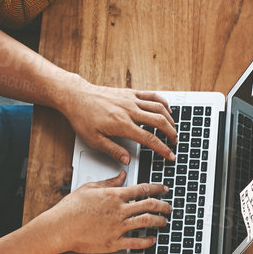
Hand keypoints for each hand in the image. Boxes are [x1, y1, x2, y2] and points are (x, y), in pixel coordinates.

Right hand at [49, 170, 171, 253]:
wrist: (60, 228)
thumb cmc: (71, 209)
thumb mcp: (90, 188)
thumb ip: (109, 182)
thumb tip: (121, 175)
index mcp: (114, 195)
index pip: (142, 189)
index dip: (157, 188)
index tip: (164, 189)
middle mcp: (119, 210)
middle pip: (149, 205)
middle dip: (163, 205)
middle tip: (169, 206)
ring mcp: (118, 227)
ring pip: (146, 222)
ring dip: (159, 221)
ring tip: (165, 221)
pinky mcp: (113, 243)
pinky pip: (136, 242)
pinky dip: (147, 241)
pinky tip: (152, 240)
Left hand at [62, 84, 176, 165]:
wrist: (77, 97)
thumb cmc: (83, 118)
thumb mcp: (94, 140)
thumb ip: (113, 150)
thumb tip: (127, 161)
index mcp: (122, 125)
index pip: (149, 139)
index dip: (163, 149)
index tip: (170, 155)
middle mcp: (130, 110)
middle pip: (159, 122)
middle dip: (171, 133)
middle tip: (175, 142)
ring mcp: (131, 100)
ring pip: (159, 108)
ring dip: (170, 119)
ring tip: (174, 128)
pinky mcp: (130, 92)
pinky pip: (151, 95)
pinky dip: (163, 102)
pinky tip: (167, 109)